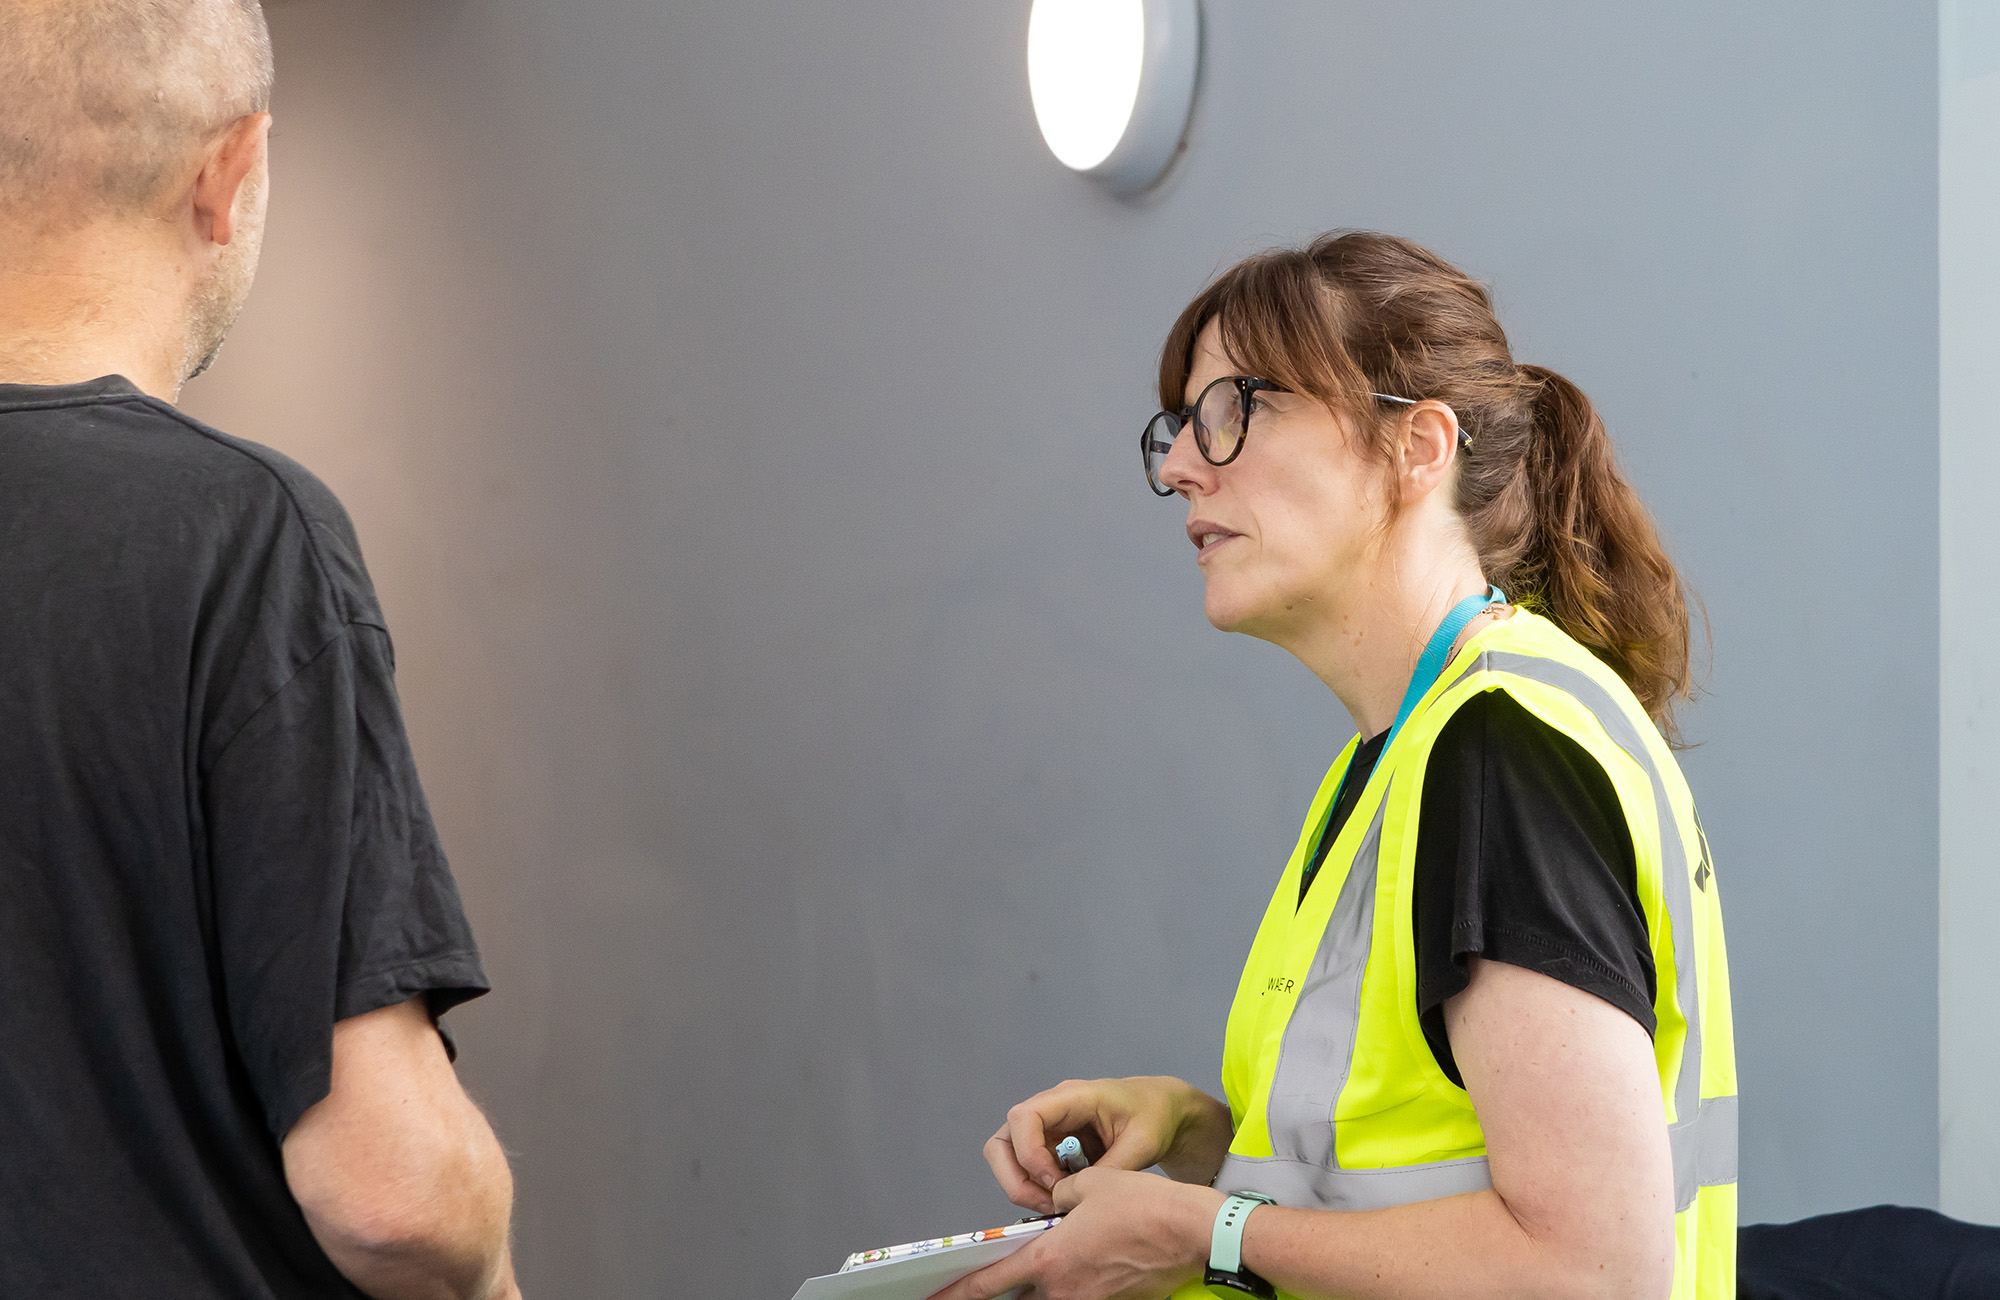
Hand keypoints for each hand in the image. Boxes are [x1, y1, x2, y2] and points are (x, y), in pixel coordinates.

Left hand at [929, 1168, 1222, 1299]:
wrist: (1192, 1233)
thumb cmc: (1143, 1204)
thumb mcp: (1090, 1184)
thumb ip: (1059, 1195)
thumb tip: (1054, 1204)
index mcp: (1048, 1258)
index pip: (990, 1283)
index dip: (959, 1293)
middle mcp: (1062, 1290)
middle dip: (1002, 1295)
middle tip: (990, 1285)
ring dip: (1038, 1292)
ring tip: (1042, 1272)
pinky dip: (1072, 1290)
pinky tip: (1084, 1270)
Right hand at [983, 1077, 1232, 1214]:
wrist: (1163, 1111)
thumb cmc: (1154, 1115)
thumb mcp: (1142, 1143)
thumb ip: (1111, 1168)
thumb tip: (1075, 1197)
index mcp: (1072, 1097)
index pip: (1023, 1117)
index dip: (1028, 1154)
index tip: (1055, 1182)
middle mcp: (1050, 1110)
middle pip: (1002, 1142)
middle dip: (1015, 1179)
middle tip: (1046, 1204)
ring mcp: (1047, 1130)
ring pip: (1009, 1160)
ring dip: (1026, 1189)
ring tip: (1059, 1206)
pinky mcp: (1051, 1147)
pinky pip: (1029, 1171)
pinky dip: (1039, 1191)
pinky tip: (1066, 1200)